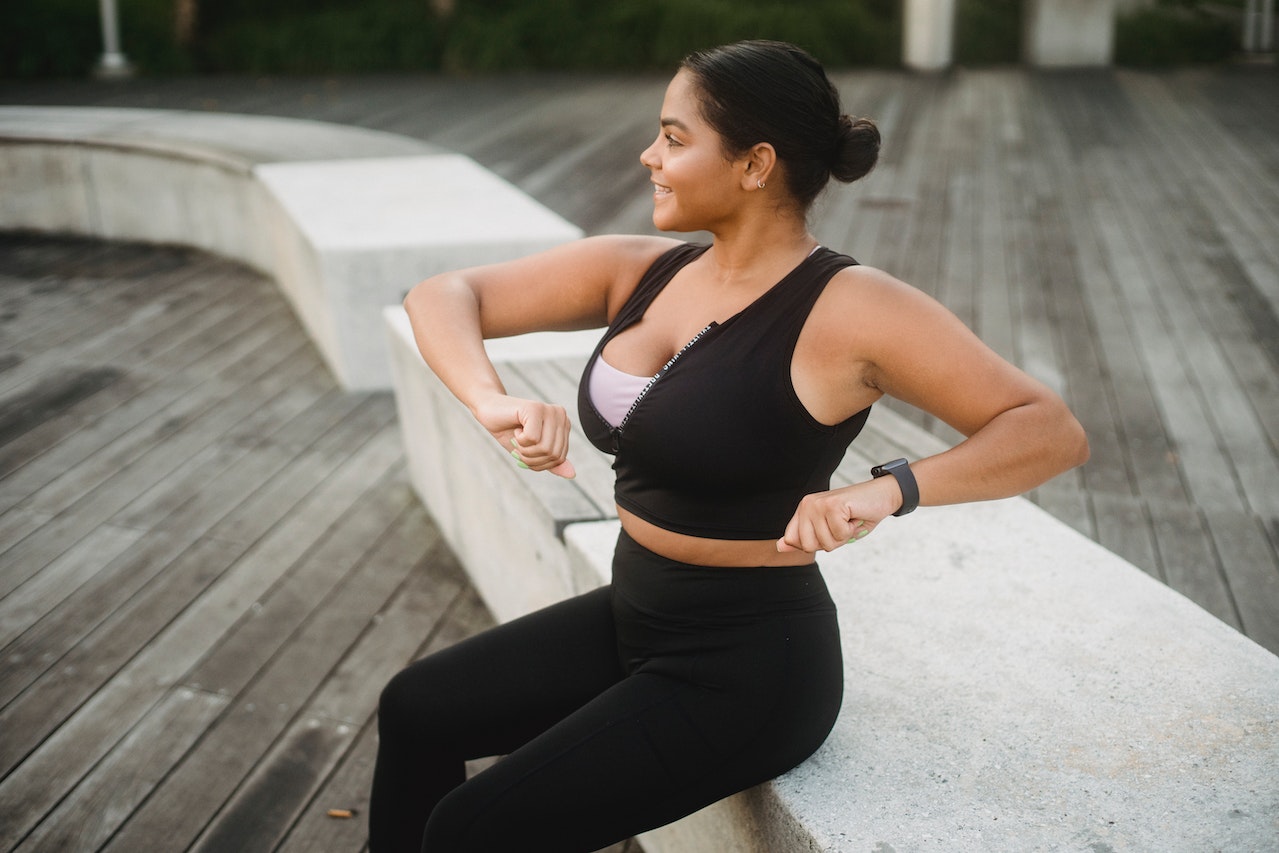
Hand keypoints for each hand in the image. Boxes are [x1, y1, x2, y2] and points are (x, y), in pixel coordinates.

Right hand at [471, 393, 575, 478]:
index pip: (560, 458)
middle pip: (553, 454)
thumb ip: (552, 462)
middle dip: (531, 458)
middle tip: (519, 446)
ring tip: (518, 438)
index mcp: (564, 425)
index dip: (539, 463)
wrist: (490, 412)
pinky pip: (532, 439)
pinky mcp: (535, 408)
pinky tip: (516, 429)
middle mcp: (561, 415)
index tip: (526, 452)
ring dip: (524, 450)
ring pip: (544, 448)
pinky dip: (519, 441)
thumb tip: (572, 474)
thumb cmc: (510, 432)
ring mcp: (549, 410)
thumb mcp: (532, 453)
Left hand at [776, 478, 898, 552]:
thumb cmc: (856, 516)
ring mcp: (818, 504)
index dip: (813, 544)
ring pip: (825, 543)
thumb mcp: (828, 531)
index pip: (792, 540)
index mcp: (803, 510)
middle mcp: (807, 505)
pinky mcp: (833, 505)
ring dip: (843, 537)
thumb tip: (779, 547)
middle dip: (829, 543)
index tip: (828, 530)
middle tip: (840, 527)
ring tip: (849, 521)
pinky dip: (851, 531)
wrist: (881, 497)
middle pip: (808, 546)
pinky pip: (839, 535)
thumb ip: (803, 538)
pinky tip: (854, 516)